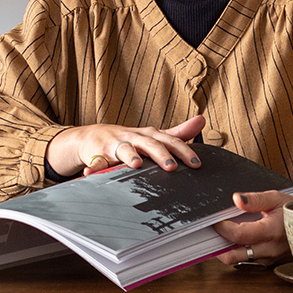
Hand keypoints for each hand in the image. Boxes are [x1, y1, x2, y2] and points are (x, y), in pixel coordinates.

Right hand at [46, 113, 204, 178]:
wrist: (92, 137)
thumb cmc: (128, 139)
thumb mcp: (153, 136)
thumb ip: (177, 132)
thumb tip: (201, 120)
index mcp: (149, 135)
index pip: (169, 141)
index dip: (183, 151)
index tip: (195, 164)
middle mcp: (133, 138)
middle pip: (149, 144)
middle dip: (160, 154)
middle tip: (171, 167)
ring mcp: (115, 145)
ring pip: (123, 149)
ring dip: (129, 155)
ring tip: (135, 164)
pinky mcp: (97, 154)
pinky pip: (95, 162)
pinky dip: (93, 167)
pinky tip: (91, 172)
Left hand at [215, 189, 291, 266]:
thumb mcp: (276, 198)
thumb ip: (255, 199)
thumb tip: (236, 199)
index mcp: (271, 231)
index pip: (239, 235)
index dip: (222, 228)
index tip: (217, 220)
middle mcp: (270, 249)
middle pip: (233, 256)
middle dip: (217, 245)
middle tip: (214, 232)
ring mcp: (270, 259)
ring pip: (238, 261)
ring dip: (227, 250)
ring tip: (225, 234)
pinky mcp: (269, 264)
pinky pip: (247, 262)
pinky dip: (238, 252)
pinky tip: (237, 240)